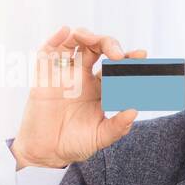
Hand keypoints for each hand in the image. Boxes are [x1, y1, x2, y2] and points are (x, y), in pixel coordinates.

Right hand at [10, 25, 146, 169]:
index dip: (129, 58)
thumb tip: (134, 111)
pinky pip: (48, 51)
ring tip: (92, 40)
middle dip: (110, 44)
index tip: (142, 55)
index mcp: (100, 89)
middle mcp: (83, 76)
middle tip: (118, 56)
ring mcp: (63, 73)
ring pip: (75, 43)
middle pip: (98, 48)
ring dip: (85, 35)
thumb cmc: (74, 144)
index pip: (117, 66)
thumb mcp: (101, 137)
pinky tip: (66, 32)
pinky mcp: (43, 75)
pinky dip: (56, 38)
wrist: (46, 152)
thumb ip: (118, 126)